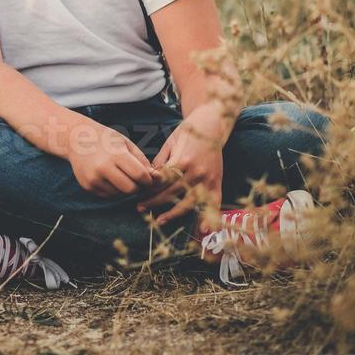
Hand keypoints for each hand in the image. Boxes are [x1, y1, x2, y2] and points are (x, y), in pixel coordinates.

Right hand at [65, 118, 157, 196]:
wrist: (76, 139)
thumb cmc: (106, 139)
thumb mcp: (125, 143)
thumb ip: (141, 160)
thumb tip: (156, 178)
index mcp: (115, 155)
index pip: (140, 175)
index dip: (149, 179)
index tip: (149, 177)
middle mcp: (103, 168)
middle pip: (130, 189)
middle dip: (138, 187)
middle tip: (137, 180)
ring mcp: (93, 178)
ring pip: (119, 195)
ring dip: (125, 189)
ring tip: (122, 176)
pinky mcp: (87, 186)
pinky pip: (108, 195)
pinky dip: (114, 190)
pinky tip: (111, 178)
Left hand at [137, 108, 226, 225]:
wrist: (212, 125)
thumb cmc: (188, 132)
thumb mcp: (170, 143)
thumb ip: (161, 162)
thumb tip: (148, 179)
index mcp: (182, 161)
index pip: (161, 181)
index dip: (148, 189)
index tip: (137, 195)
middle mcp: (195, 172)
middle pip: (171, 193)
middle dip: (153, 201)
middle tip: (139, 208)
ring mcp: (207, 179)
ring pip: (188, 202)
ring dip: (172, 213)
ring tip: (159, 220)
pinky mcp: (217, 182)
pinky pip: (213, 203)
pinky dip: (208, 217)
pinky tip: (201, 230)